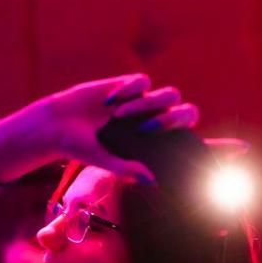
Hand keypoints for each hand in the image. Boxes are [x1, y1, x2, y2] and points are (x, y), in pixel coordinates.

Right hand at [0, 74, 199, 183]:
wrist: (55, 125)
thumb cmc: (79, 147)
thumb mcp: (102, 159)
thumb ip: (125, 168)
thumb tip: (152, 181)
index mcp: (153, 141)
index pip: (186, 137)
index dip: (204, 141)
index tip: (206, 146)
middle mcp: (153, 119)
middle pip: (185, 111)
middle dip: (172, 120)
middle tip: (146, 129)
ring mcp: (142, 100)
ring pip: (168, 95)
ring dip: (146, 105)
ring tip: (118, 116)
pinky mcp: (127, 84)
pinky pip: (142, 81)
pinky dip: (129, 90)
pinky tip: (109, 102)